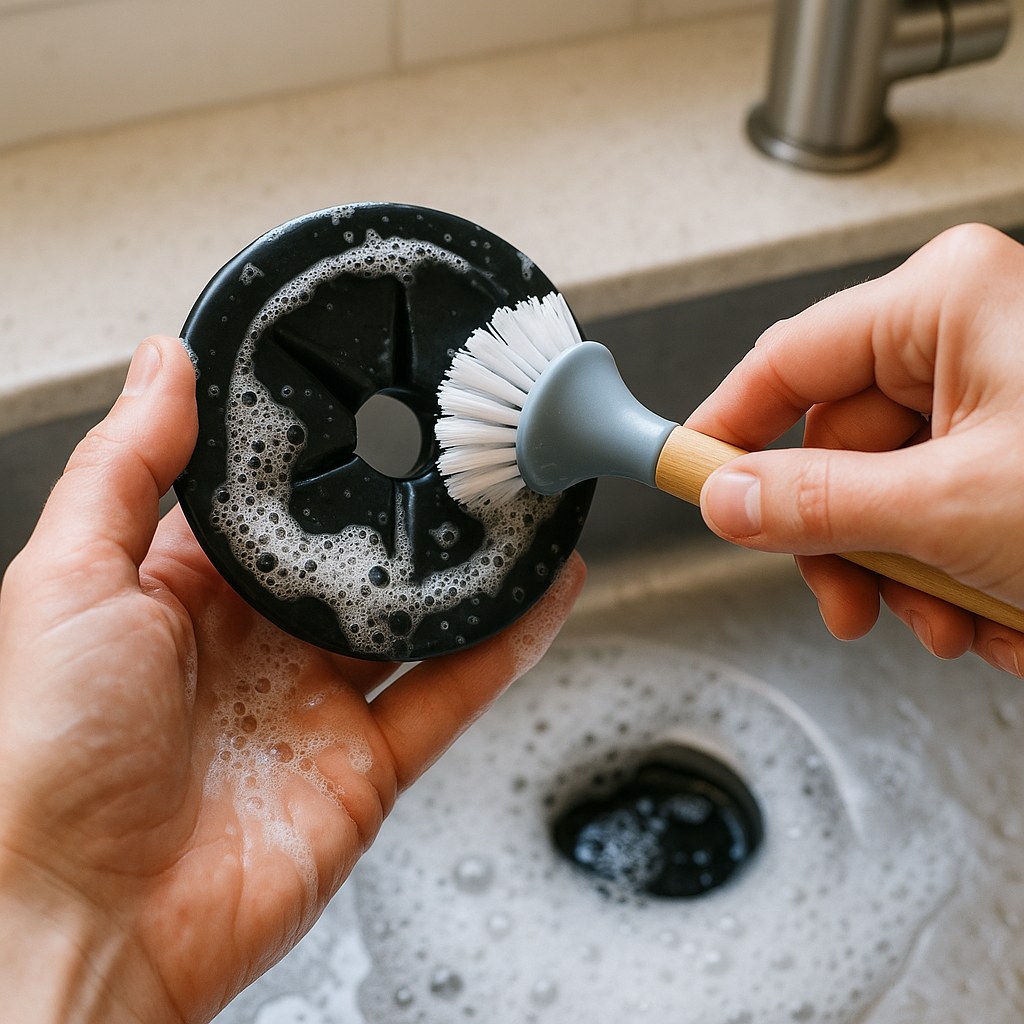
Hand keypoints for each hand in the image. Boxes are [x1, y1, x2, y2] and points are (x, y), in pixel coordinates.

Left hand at [0, 335, 584, 1023]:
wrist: (86, 921)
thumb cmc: (45, 756)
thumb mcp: (67, 581)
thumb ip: (125, 468)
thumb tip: (161, 362)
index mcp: (180, 593)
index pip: (265, 506)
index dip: (314, 458)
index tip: (364, 404)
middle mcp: (254, 645)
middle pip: (351, 561)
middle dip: (404, 511)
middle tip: (460, 449)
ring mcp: (315, 704)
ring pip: (414, 623)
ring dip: (469, 573)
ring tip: (518, 511)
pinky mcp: (365, 762)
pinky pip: (448, 693)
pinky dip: (503, 647)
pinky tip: (543, 597)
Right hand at [689, 223, 1023, 674]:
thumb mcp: (950, 506)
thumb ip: (813, 502)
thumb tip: (723, 497)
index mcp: (947, 304)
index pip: (786, 361)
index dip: (727, 430)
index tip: (688, 480)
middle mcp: (970, 340)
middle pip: (838, 445)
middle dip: (845, 543)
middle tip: (848, 601)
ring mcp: (999, 400)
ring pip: (890, 496)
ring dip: (908, 578)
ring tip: (956, 622)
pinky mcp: (1019, 456)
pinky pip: (944, 517)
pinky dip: (959, 581)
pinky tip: (1004, 616)